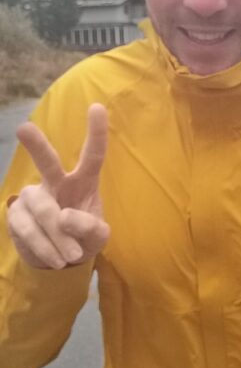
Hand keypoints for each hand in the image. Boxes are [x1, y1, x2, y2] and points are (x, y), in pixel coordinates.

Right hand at [7, 104, 110, 268]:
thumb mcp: (98, 237)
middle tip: (24, 129)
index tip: (97, 107)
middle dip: (36, 146)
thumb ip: (91, 228)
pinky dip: (45, 247)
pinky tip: (56, 259)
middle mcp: (57, 183)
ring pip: (43, 209)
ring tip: (72, 257)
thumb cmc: (83, 238)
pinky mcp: (16, 214)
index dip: (96, 133)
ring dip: (58, 237)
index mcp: (84, 182)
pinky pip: (28, 229)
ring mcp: (33, 197)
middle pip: (47, 163)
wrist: (59, 260)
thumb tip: (65, 217)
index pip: (92, 156)